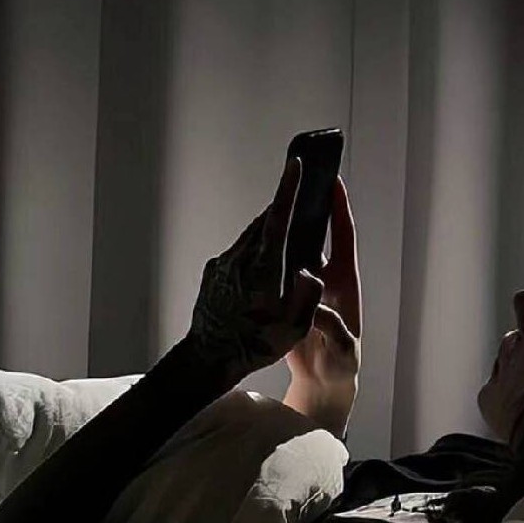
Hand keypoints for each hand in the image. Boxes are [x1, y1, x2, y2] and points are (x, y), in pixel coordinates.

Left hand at [187, 158, 323, 383]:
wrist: (209, 356)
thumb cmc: (254, 344)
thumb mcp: (294, 327)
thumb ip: (309, 295)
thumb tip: (313, 273)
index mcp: (264, 268)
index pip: (278, 218)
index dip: (289, 189)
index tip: (296, 165)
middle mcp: (241, 259)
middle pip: (264, 223)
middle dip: (281, 211)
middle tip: (296, 203)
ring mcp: (224, 264)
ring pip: (249, 237)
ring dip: (267, 232)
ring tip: (283, 239)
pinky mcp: (213, 273)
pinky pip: (237, 252)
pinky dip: (252, 251)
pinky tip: (260, 271)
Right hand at [283, 177, 361, 437]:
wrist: (323, 380)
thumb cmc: (341, 364)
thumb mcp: (343, 347)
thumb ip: (332, 326)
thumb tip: (314, 305)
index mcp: (345, 283)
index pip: (344, 237)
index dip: (339, 209)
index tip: (333, 181)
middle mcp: (325, 278)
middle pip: (317, 235)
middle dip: (308, 209)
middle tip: (296, 182)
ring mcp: (305, 287)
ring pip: (294, 251)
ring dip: (285, 231)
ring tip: (271, 208)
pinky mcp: (287, 300)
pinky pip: (277, 273)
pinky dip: (269, 258)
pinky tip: (255, 247)